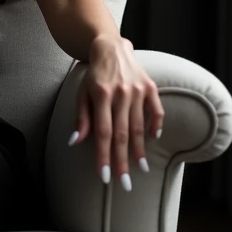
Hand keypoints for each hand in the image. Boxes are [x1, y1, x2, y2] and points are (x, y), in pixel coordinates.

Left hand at [67, 36, 164, 191]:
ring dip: (140, 150)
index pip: (103, 132)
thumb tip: (75, 142)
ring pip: (139, 126)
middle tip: (125, 184)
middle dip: (123, 161)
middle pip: (122, 134)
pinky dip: (156, 125)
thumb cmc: (94, 74)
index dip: (104, 155)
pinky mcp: (150, 87)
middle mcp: (120, 93)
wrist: (111, 47)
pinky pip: (156, 110)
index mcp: (101, 95)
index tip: (105, 176)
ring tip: (141, 169)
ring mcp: (137, 90)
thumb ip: (81, 117)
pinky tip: (153, 139)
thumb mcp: (82, 92)